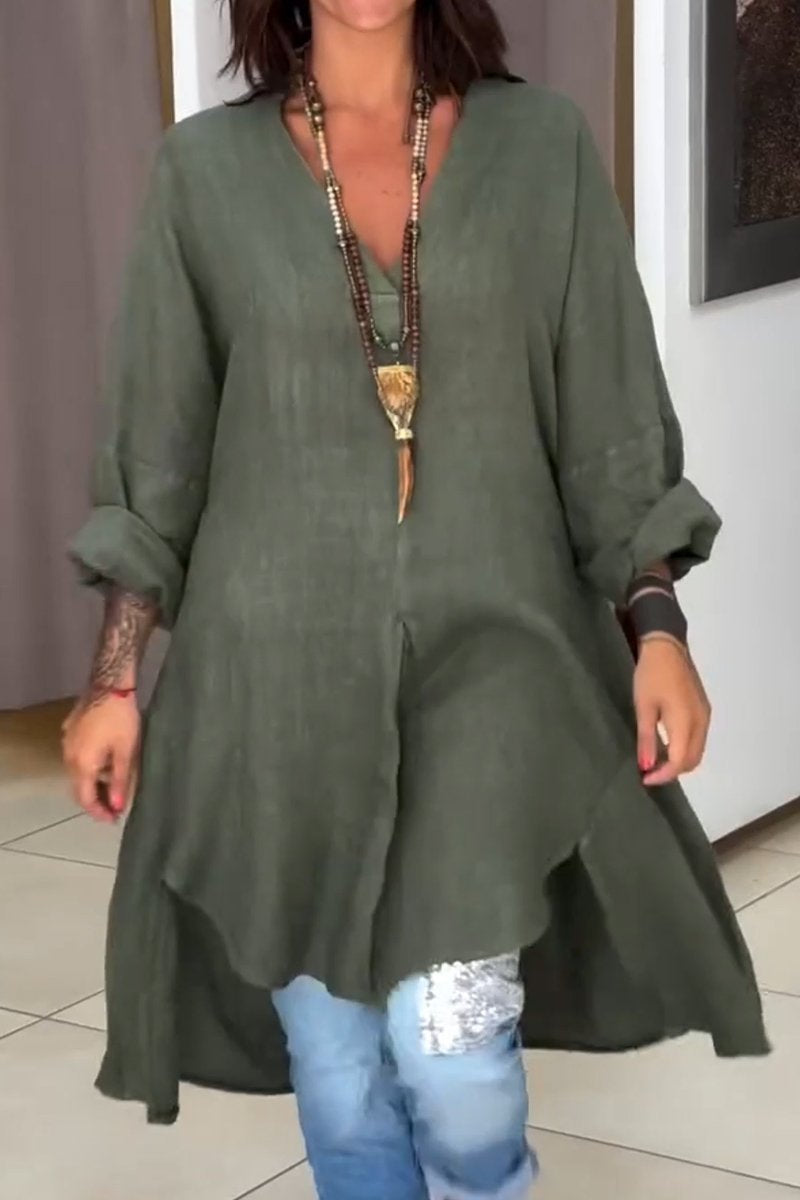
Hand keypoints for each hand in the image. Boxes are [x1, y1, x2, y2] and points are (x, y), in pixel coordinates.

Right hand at [62, 695, 140, 821]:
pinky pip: (76, 757)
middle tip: (114, 807)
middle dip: (95, 800)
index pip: (86, 798)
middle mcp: (69, 757)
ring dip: (92, 783)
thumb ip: (120, 781)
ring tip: (112, 787)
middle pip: (78, 787)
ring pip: (76, 772)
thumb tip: (117, 806)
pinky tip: (104, 763)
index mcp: (83, 765)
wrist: (109, 684)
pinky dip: (89, 766)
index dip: (99, 812)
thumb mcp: (126, 752)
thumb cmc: (122, 719)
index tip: (113, 819)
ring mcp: (66, 743)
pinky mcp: (69, 731)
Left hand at [633, 638, 710, 786]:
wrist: (667, 646)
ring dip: (680, 761)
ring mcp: (705, 715)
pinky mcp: (704, 709)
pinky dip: (685, 749)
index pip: (680, 761)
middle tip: (649, 772)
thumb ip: (646, 739)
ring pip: (698, 751)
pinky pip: (698, 739)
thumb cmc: (651, 675)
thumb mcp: (643, 707)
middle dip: (673, 771)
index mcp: (686, 722)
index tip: (645, 778)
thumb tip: (647, 766)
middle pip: (693, 760)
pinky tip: (667, 745)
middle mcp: (701, 722)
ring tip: (656, 761)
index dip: (664, 775)